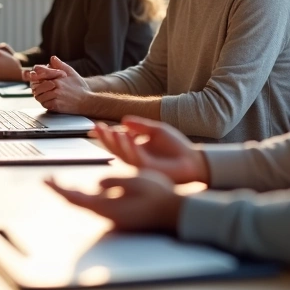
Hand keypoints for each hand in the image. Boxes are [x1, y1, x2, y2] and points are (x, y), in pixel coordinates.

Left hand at [27, 57, 89, 113]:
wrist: (87, 100)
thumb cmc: (79, 87)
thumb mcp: (71, 72)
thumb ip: (60, 65)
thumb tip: (52, 58)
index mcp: (58, 77)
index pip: (40, 74)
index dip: (34, 77)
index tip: (34, 79)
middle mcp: (56, 86)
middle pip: (37, 86)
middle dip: (36, 88)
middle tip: (38, 90)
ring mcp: (56, 96)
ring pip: (39, 96)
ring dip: (40, 96)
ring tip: (44, 96)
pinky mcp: (57, 106)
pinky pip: (44, 105)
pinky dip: (45, 103)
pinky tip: (49, 102)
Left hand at [45, 170, 182, 232]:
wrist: (175, 212)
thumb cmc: (159, 196)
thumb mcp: (136, 179)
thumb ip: (114, 180)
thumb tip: (98, 182)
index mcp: (108, 206)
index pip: (75, 197)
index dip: (58, 188)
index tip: (45, 180)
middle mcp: (108, 214)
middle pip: (77, 201)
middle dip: (61, 190)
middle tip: (49, 179)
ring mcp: (113, 216)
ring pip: (86, 204)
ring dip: (73, 193)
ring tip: (61, 183)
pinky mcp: (119, 215)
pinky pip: (97, 204)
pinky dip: (86, 196)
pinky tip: (86, 190)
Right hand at [91, 117, 209, 184]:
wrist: (193, 160)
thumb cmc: (176, 147)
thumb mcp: (156, 130)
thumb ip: (140, 125)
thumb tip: (123, 120)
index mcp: (135, 148)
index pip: (116, 141)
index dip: (105, 134)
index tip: (96, 125)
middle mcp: (134, 157)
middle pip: (115, 148)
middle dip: (105, 138)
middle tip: (97, 127)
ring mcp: (140, 164)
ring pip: (122, 154)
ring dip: (115, 142)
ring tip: (110, 131)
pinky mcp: (148, 169)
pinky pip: (135, 157)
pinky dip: (130, 147)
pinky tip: (126, 136)